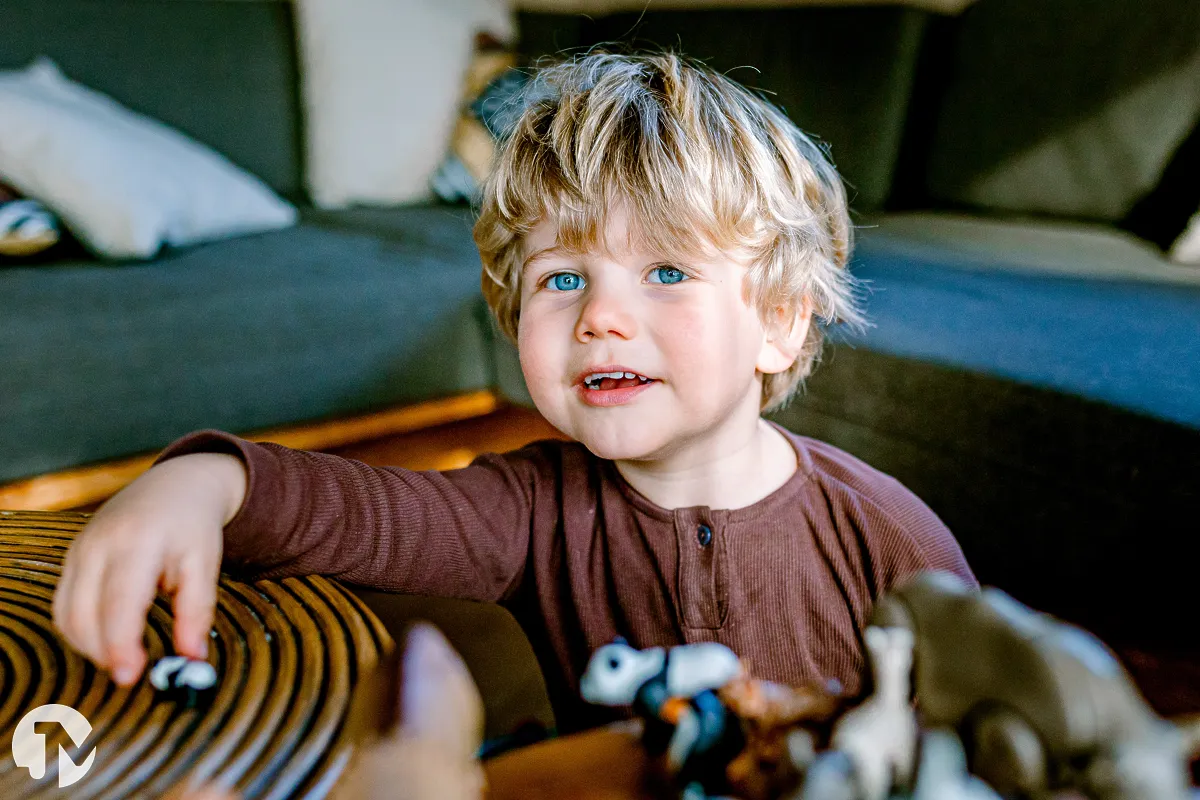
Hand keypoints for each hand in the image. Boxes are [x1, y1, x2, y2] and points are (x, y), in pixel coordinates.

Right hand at [53, 453, 246, 685]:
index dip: (119, 644)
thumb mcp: (206, 564)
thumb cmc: (192, 526)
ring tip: (125, 656)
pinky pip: (63, 605)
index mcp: (138, 542)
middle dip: (103, 652)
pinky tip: (107, 639)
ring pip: (66, 614)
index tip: (130, 676)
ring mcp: (79, 550)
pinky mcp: (71, 557)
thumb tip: (191, 659)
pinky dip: (79, 630)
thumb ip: (197, 612)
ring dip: (89, 646)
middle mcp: (99, 544)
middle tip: (132, 673)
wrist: (174, 486)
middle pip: (84, 613)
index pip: (118, 602)